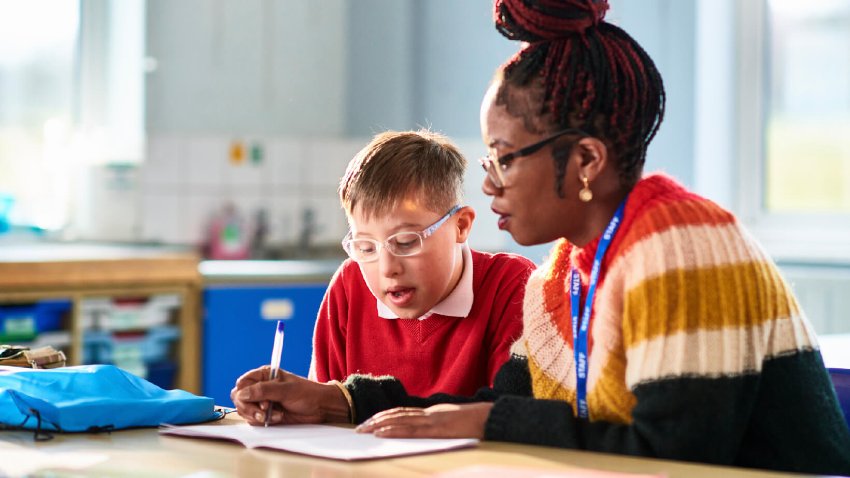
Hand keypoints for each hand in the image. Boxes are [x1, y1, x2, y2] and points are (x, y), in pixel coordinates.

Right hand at [230, 366, 348, 425]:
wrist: (320, 407)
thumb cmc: (307, 393)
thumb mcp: (286, 390)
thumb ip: (263, 391)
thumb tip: (241, 394)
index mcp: (263, 375)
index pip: (241, 384)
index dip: (244, 394)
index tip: (258, 401)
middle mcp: (259, 388)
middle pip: (239, 399)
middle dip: (250, 408)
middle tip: (264, 411)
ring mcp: (261, 402)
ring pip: (245, 411)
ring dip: (258, 416)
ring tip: (276, 415)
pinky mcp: (265, 414)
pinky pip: (254, 421)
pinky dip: (263, 422)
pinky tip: (278, 418)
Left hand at [355, 402, 492, 438]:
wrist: (491, 418)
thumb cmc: (477, 424)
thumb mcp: (456, 423)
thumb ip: (442, 426)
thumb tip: (431, 431)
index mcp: (433, 413)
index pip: (404, 412)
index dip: (386, 416)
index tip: (372, 421)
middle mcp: (429, 414)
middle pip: (397, 415)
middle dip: (377, 421)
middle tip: (360, 428)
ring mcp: (431, 420)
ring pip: (400, 420)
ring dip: (379, 425)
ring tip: (365, 430)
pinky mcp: (435, 428)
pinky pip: (410, 429)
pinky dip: (393, 430)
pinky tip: (381, 433)